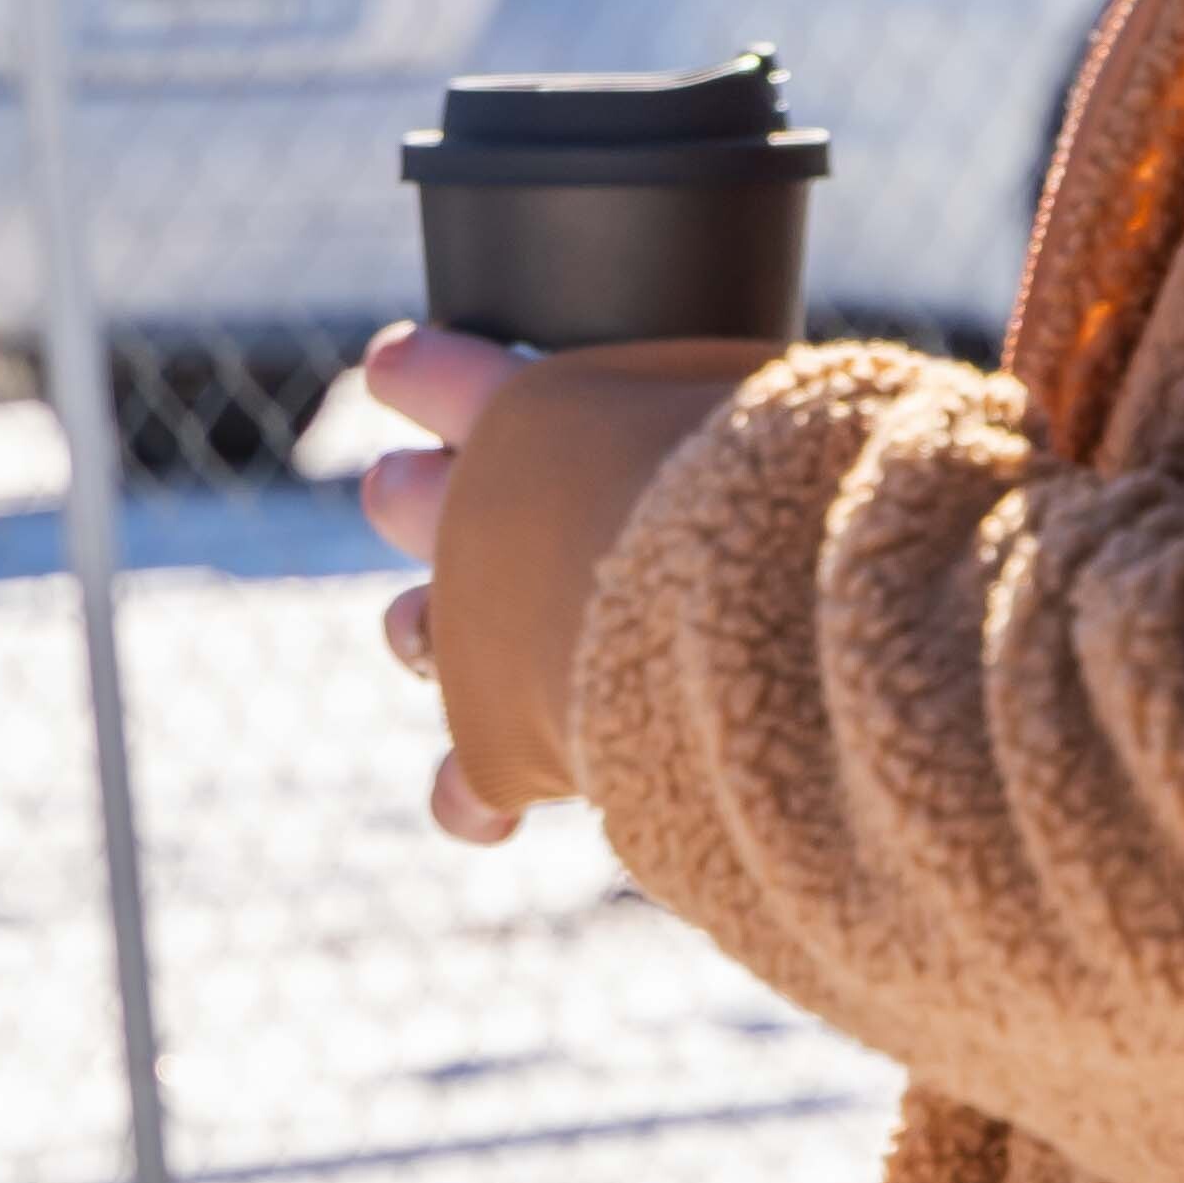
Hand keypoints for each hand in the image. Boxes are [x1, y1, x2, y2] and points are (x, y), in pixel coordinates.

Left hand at [355, 318, 773, 847]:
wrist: (765, 606)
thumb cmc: (790, 481)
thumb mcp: (756, 410)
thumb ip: (721, 415)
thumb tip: (772, 417)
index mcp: (528, 415)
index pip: (438, 375)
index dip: (416, 374)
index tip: (393, 368)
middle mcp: (472, 520)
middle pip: (401, 498)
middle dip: (418, 501)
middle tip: (449, 503)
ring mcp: (470, 635)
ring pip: (408, 628)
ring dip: (429, 633)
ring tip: (464, 640)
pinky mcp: (496, 742)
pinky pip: (463, 783)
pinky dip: (474, 798)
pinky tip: (489, 813)